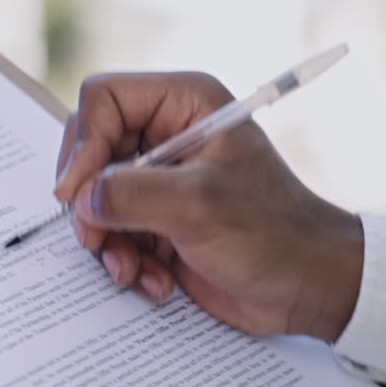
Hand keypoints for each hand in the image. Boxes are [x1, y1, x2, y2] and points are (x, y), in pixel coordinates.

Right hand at [54, 72, 362, 341]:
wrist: (306, 287)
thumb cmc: (273, 234)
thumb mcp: (199, 206)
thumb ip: (131, 194)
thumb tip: (81, 198)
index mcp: (185, 103)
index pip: (103, 100)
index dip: (83, 144)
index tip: (79, 193)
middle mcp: (168, 133)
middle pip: (89, 150)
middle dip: (90, 201)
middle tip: (97, 238)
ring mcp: (161, 179)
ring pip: (95, 198)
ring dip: (107, 241)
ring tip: (134, 269)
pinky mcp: (158, 220)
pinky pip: (113, 232)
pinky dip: (125, 261)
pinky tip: (156, 281)